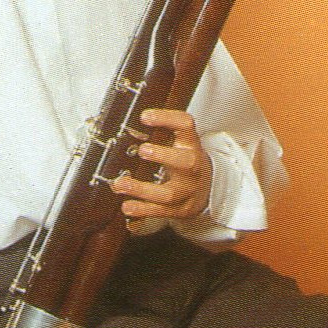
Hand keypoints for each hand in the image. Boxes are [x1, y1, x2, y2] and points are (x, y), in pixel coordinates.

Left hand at [112, 108, 211, 232]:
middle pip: (186, 162)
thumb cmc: (185, 162)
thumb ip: (160, 133)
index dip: (168, 119)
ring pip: (169, 193)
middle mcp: (192, 167)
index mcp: (190, 145)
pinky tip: (127, 206)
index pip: (185, 125)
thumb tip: (127, 124)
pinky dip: (142, 210)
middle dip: (164, 156)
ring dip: (143, 189)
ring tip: (121, 183)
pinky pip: (161, 211)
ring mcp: (187, 191)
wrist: (207, 189)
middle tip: (143, 150)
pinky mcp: (180, 209)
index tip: (145, 116)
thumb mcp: (179, 143)